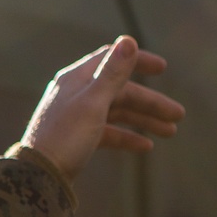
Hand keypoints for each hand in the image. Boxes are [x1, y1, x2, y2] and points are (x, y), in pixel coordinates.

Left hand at [22, 36, 184, 185]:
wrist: (38, 176)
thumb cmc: (65, 137)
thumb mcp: (94, 103)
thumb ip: (114, 73)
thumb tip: (129, 40)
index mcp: (78, 79)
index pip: (111, 59)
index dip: (138, 61)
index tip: (163, 68)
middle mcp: (77, 93)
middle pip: (120, 91)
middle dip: (150, 102)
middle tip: (178, 115)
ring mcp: (77, 116)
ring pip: (117, 112)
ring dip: (144, 120)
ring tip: (171, 132)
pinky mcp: (77, 138)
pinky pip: (108, 132)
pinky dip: (127, 137)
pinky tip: (146, 147)